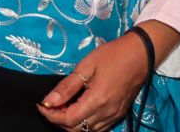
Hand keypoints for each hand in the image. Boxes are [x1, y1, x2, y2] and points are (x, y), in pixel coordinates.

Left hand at [38, 31, 154, 130]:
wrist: (139, 54)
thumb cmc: (111, 56)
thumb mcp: (85, 67)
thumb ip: (66, 87)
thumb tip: (48, 102)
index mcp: (97, 101)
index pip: (69, 119)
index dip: (51, 115)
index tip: (40, 105)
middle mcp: (107, 113)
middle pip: (77, 128)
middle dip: (59, 120)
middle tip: (49, 105)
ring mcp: (115, 115)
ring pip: (88, 130)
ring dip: (72, 122)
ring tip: (62, 107)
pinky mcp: (119, 114)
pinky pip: (99, 127)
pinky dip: (85, 123)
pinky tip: (78, 110)